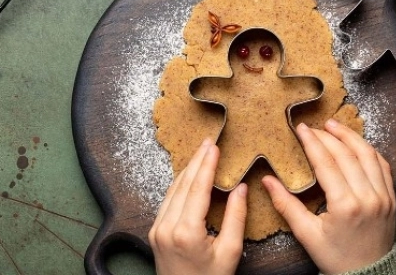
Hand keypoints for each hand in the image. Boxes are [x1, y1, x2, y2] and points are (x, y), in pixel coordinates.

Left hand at [149, 139, 247, 274]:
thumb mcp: (230, 252)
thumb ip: (236, 218)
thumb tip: (240, 188)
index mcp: (186, 231)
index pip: (198, 188)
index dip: (207, 165)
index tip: (214, 146)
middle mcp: (166, 227)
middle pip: (183, 184)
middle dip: (196, 161)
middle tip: (207, 141)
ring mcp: (157, 229)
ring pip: (172, 190)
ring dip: (187, 170)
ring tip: (200, 153)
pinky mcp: (154, 232)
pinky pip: (167, 201)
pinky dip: (179, 185)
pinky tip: (188, 176)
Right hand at [262, 119, 395, 274]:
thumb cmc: (336, 257)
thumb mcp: (306, 234)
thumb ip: (286, 204)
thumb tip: (266, 180)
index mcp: (345, 205)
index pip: (327, 163)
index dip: (312, 142)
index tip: (301, 128)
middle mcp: (368, 197)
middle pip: (347, 154)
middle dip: (328, 136)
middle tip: (314, 126)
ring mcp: (383, 196)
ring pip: (368, 155)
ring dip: (351, 136)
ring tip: (334, 125)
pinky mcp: (392, 198)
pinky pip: (383, 166)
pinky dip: (369, 150)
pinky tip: (356, 143)